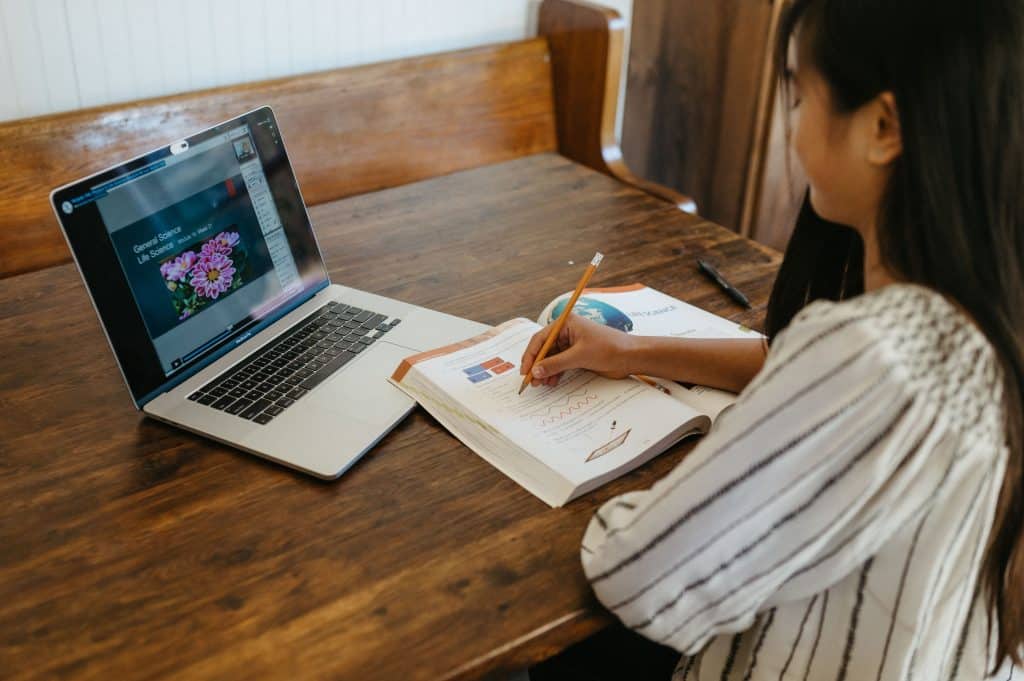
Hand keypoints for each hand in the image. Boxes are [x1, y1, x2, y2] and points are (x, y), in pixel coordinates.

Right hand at [519, 314, 635, 386]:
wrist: (631, 357)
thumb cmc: (609, 348)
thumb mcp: (579, 356)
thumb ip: (556, 364)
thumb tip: (536, 371)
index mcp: (566, 323)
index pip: (541, 338)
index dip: (531, 355)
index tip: (525, 370)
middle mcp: (567, 331)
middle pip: (545, 349)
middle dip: (538, 365)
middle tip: (532, 380)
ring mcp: (572, 344)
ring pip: (552, 358)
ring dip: (546, 370)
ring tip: (542, 384)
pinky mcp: (578, 355)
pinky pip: (561, 364)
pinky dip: (555, 373)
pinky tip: (552, 382)